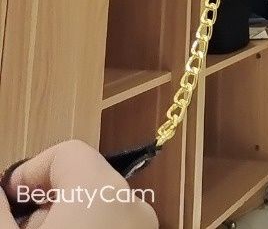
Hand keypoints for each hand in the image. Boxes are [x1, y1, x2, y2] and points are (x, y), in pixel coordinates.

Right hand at [0, 140, 157, 227]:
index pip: (68, 153)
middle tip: (20, 226)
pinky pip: (115, 224)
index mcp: (104, 193)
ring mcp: (146, 227)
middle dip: (47, 200)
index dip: (31, 170)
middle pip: (84, 180)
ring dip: (69, 217)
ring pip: (100, 206)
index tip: (9, 194)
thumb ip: (3, 207)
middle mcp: (135, 205)